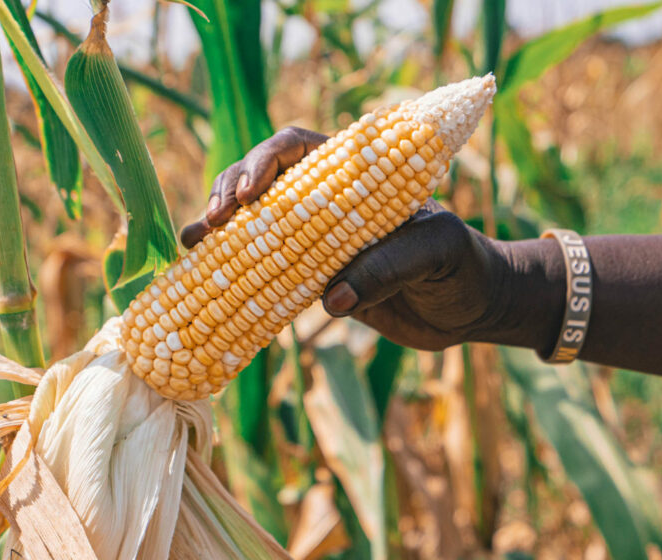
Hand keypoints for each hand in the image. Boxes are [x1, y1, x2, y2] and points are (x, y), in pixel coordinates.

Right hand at [179, 128, 536, 352]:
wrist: (470, 310)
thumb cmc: (464, 266)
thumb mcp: (437, 253)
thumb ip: (389, 264)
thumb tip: (331, 297)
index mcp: (356, 175)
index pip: (299, 147)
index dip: (266, 162)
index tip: (249, 193)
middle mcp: (327, 201)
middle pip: (263, 180)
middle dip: (230, 195)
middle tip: (213, 223)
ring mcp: (314, 240)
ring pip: (254, 222)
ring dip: (219, 229)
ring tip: (191, 243)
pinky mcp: (308, 279)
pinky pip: (263, 269)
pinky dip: (233, 270)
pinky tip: (200, 274)